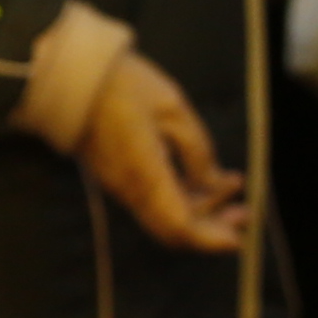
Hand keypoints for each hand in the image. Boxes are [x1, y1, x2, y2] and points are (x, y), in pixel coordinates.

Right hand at [74, 53, 245, 254]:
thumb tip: (215, 183)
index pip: (180, 225)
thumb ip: (198, 151)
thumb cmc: (124, 86)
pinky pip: (154, 201)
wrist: (72, 78)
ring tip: (232, 186)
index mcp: (145, 173)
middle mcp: (131, 189)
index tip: (239, 239)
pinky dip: (183, 198)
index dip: (211, 239)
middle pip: (174, 229)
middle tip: (245, 213)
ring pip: (165, 216)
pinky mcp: (119, 177)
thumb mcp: (173, 109)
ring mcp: (122, 186)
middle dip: (212, 228)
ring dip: (202, 210)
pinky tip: (204, 180)